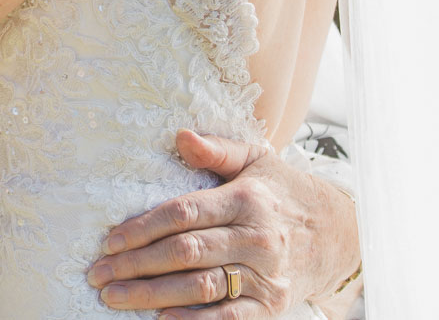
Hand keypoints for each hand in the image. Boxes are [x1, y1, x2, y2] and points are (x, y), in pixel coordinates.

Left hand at [87, 131, 359, 317]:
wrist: (339, 233)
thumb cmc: (283, 192)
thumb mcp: (256, 160)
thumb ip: (217, 150)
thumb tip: (180, 136)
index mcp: (246, 199)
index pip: (183, 214)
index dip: (141, 228)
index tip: (108, 241)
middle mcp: (256, 238)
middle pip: (185, 253)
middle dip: (135, 265)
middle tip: (99, 274)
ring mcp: (265, 276)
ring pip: (199, 288)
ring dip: (152, 296)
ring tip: (115, 298)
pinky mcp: (272, 306)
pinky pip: (228, 318)